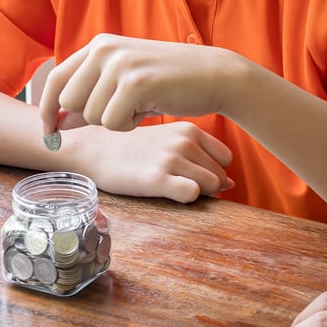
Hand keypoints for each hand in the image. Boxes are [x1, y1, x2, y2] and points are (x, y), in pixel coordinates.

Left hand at [38, 33, 233, 133]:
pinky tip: (148, 109)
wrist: (214, 74)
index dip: (46, 109)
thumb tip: (56, 122)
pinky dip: (129, 125)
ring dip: (115, 121)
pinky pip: (112, 122)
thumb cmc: (169, 82)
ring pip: (91, 115)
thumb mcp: (124, 85)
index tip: (48, 132)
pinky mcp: (135, 82)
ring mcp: (119, 64)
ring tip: (140, 105)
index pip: (55, 79)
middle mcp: (104, 49)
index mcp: (99, 45)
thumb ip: (90, 99)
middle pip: (69, 102)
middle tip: (122, 110)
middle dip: (91, 117)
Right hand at [79, 121, 234, 202]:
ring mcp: (171, 159)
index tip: (190, 174)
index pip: (226, 159)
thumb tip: (233, 184)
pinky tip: (165, 192)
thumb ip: (201, 156)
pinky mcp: (157, 178)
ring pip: (211, 186)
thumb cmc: (133, 148)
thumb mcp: (168, 141)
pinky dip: (185, 197)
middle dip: (206, 186)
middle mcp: (184, 141)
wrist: (94, 149)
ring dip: (195, 193)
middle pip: (220, 176)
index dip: (212, 171)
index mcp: (189, 129)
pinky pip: (192, 194)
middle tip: (176, 182)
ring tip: (169, 186)